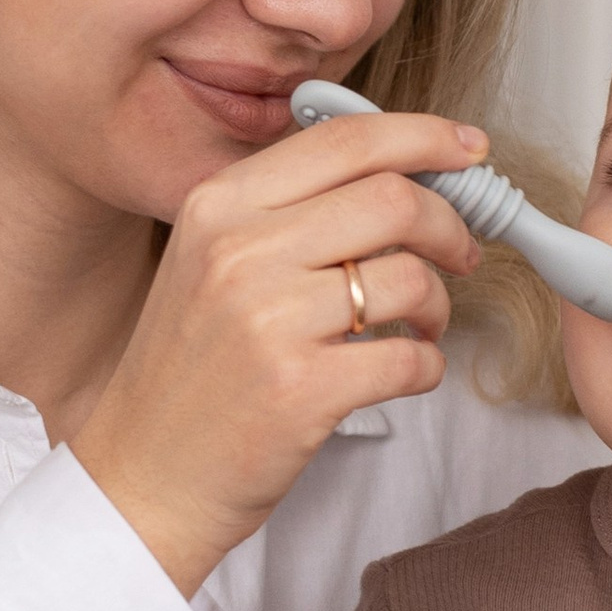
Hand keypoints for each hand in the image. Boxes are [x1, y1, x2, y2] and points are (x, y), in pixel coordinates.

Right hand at [71, 107, 487, 593]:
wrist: (143, 474)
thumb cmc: (191, 370)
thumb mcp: (211, 262)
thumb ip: (288, 210)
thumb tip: (400, 174)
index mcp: (218, 205)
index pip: (345, 141)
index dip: (425, 136)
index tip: (468, 149)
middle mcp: (238, 251)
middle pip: (393, 199)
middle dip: (449, 226)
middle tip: (460, 254)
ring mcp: (269, 320)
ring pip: (411, 278)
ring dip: (439, 306)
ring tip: (419, 326)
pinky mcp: (302, 390)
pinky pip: (411, 358)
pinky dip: (426, 365)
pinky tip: (401, 371)